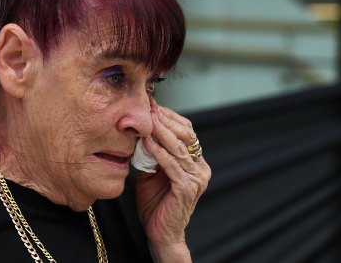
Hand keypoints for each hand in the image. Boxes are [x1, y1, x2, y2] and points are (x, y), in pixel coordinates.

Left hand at [135, 105, 210, 261]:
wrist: (161, 233)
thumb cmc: (155, 203)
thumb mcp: (152, 172)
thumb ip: (151, 153)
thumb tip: (140, 131)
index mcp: (195, 162)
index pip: (186, 131)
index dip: (169, 117)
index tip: (152, 105)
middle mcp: (200, 168)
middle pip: (185, 135)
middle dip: (165, 119)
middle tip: (149, 106)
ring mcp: (196, 178)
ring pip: (178, 147)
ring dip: (161, 131)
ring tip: (147, 118)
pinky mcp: (187, 188)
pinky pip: (171, 164)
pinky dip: (158, 151)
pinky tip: (147, 141)